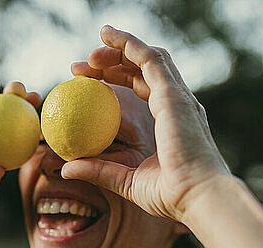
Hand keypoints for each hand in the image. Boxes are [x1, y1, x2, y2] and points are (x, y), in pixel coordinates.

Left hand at [61, 26, 230, 221]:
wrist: (197, 197)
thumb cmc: (169, 195)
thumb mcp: (126, 181)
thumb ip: (98, 170)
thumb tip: (66, 168)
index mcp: (171, 119)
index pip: (142, 87)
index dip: (114, 79)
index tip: (86, 82)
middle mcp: (177, 103)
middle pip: (143, 69)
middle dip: (112, 62)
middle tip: (80, 68)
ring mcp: (178, 96)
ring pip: (147, 57)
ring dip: (118, 49)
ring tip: (90, 53)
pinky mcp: (173, 94)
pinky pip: (149, 59)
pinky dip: (129, 43)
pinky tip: (108, 36)